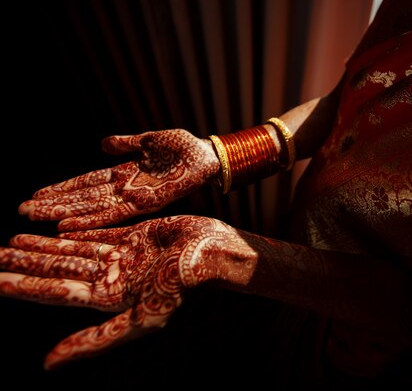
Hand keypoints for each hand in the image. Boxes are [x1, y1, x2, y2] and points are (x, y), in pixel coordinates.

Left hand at [0, 215, 227, 369]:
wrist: (211, 254)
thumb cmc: (180, 287)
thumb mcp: (138, 321)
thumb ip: (94, 341)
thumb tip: (48, 364)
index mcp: (110, 300)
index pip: (57, 292)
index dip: (25, 286)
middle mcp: (112, 279)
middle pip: (60, 270)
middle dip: (27, 263)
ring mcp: (123, 257)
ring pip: (75, 251)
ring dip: (45, 246)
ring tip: (13, 240)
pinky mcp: (136, 237)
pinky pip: (99, 233)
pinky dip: (75, 232)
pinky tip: (54, 228)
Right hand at [18, 129, 219, 230]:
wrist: (209, 155)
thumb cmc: (184, 148)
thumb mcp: (150, 140)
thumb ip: (126, 144)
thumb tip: (102, 143)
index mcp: (126, 173)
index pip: (88, 183)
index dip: (63, 189)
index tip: (37, 194)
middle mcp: (126, 189)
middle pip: (84, 198)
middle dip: (55, 204)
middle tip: (23, 211)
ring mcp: (135, 197)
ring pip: (93, 208)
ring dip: (65, 214)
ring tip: (37, 219)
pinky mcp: (147, 203)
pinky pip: (115, 214)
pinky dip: (92, 221)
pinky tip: (69, 226)